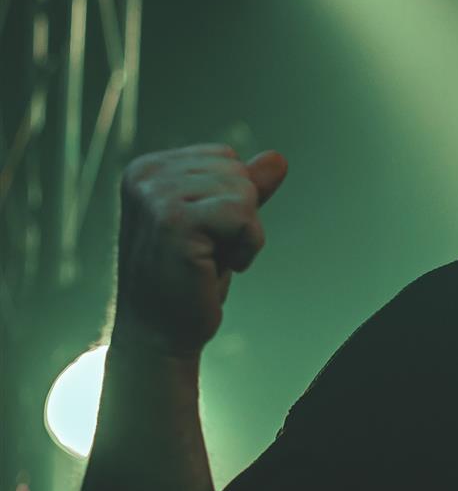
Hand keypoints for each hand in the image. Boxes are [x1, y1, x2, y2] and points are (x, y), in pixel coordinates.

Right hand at [114, 144, 288, 354]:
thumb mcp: (222, 224)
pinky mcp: (172, 221)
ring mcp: (155, 196)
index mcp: (148, 169)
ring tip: (209, 259)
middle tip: (208, 250)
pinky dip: (246, 246)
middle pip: (237, 170)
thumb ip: (246, 188)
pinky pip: (243, 215)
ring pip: (244, 190)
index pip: (225, 158)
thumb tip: (278, 158)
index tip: (204, 234)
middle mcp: (144, 175)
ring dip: (243, 233)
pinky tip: (219, 266)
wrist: (160, 333)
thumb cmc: (190, 279)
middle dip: (240, 214)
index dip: (232, 200)